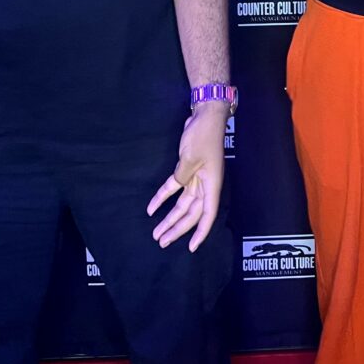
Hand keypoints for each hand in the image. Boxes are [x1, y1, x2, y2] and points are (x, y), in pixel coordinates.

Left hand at [147, 102, 227, 251]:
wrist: (205, 115)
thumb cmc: (203, 136)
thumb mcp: (191, 157)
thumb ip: (183, 176)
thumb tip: (178, 186)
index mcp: (211, 184)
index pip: (208, 214)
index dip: (201, 232)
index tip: (191, 248)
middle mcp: (205, 185)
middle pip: (192, 213)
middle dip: (177, 229)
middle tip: (162, 242)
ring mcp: (195, 177)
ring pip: (182, 204)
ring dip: (170, 218)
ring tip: (157, 233)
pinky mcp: (186, 169)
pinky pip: (173, 188)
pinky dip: (162, 198)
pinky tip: (152, 209)